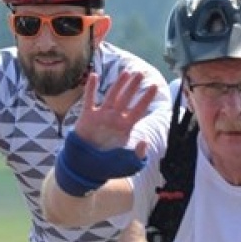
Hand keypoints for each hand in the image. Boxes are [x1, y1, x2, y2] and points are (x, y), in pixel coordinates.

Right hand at [56, 76, 150, 195]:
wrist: (85, 168)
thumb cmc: (107, 166)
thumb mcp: (127, 164)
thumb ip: (138, 155)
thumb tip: (145, 142)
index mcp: (125, 127)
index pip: (139, 110)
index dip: (146, 98)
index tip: (155, 87)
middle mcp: (115, 119)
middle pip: (127, 99)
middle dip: (134, 86)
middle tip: (141, 74)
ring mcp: (101, 116)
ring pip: (112, 96)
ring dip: (119, 84)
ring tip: (126, 73)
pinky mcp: (87, 117)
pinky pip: (90, 100)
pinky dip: (91, 88)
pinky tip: (94, 76)